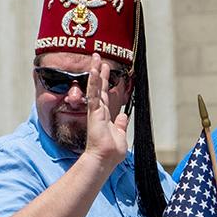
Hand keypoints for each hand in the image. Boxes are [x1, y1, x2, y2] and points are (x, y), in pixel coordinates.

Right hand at [83, 53, 128, 167]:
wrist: (105, 159)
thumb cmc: (111, 152)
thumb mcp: (121, 135)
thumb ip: (121, 125)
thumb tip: (123, 116)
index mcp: (105, 116)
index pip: (105, 94)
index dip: (105, 81)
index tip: (105, 69)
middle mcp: (99, 112)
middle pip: (99, 87)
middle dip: (99, 72)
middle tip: (98, 58)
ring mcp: (96, 111)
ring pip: (95, 87)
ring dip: (95, 72)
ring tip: (96, 58)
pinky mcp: (94, 113)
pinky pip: (94, 94)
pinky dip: (94, 82)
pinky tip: (94, 71)